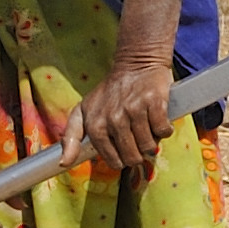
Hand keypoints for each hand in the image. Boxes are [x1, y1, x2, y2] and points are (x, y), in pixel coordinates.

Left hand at [73, 54, 178, 175]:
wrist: (136, 64)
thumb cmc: (110, 92)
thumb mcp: (83, 111)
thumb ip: (71, 137)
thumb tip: (64, 163)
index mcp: (95, 125)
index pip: (114, 161)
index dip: (122, 158)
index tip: (124, 146)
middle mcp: (113, 119)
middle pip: (133, 157)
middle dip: (139, 152)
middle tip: (137, 135)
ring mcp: (134, 110)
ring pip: (149, 146)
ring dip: (152, 140)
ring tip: (146, 126)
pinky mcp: (154, 103)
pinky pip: (163, 131)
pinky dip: (164, 129)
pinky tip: (157, 118)